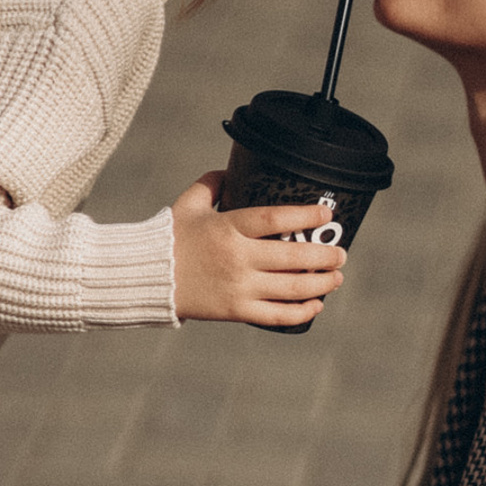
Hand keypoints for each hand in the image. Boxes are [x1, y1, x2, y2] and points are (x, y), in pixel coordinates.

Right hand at [170, 171, 346, 326]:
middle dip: (324, 256)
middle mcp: (237, 257)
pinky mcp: (235, 311)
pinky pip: (276, 315)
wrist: (145, 277)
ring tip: (336, 277)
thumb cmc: (167, 238)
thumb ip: (211, 184)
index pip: (275, 218)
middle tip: (341, 254)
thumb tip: (229, 170)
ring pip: (291, 287)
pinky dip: (301, 311)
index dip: (306, 215)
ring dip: (321, 283)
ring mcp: (238, 286)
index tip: (326, 214)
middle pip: (293, 256)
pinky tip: (316, 304)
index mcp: (228, 227)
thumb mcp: (188, 204)